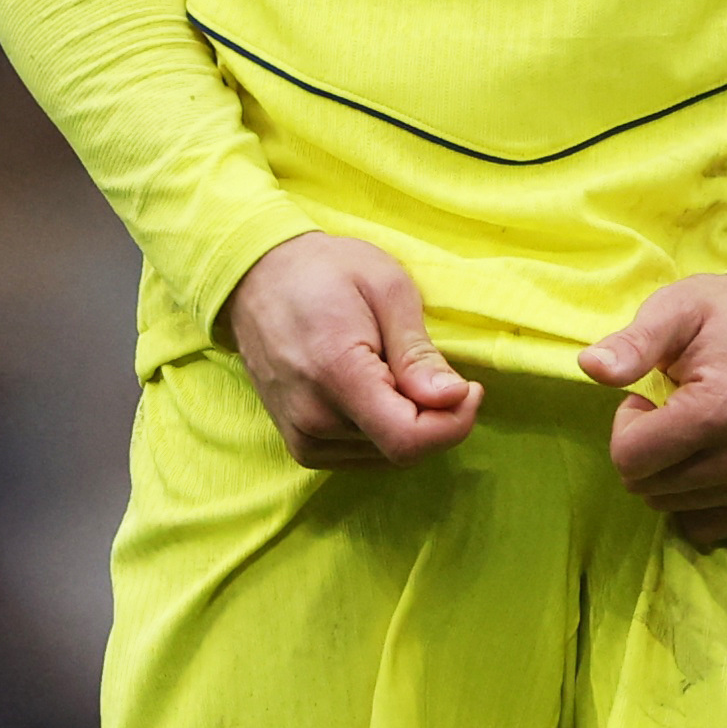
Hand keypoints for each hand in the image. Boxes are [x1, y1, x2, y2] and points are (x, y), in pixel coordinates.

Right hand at [220, 232, 484, 468]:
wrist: (257, 279)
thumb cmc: (326, 272)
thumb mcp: (386, 287)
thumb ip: (418, 351)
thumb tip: (454, 398)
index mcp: (336, 374)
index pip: (408, 439)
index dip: (455, 423)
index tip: (470, 388)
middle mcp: (312, 419)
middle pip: (402, 449)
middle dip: (434, 416)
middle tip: (427, 365)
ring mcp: (302, 438)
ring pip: (387, 455)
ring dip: (408, 422)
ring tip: (390, 368)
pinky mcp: (301, 446)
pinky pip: (364, 455)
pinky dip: (384, 429)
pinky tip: (376, 388)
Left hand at [580, 275, 726, 545]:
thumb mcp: (678, 308)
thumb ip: (634, 342)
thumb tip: (591, 366)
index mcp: (722, 410)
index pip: (630, 459)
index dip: (629, 424)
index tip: (653, 397)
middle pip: (649, 488)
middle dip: (651, 449)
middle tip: (678, 410)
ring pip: (676, 508)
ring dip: (676, 471)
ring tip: (702, 427)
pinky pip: (711, 525)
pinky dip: (701, 497)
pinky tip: (718, 454)